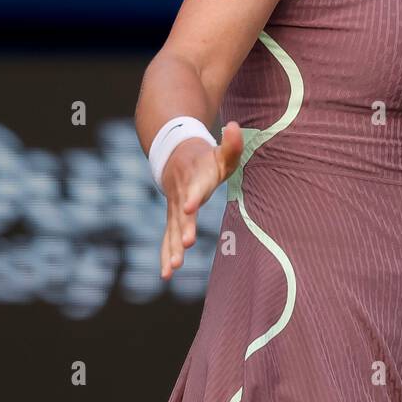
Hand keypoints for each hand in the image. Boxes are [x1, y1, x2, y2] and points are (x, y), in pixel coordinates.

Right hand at [159, 120, 242, 279]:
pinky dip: (166, 255)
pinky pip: (167, 238)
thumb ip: (231, 142)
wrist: (176, 156)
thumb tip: (236, 127)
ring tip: (173, 268)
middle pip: (182, 215)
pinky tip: (166, 274)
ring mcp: (174, 208)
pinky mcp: (173, 218)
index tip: (188, 206)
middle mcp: (182, 195)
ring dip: (173, 249)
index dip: (192, 196)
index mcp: (196, 178)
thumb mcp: (221, 150)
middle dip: (184, 229)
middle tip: (186, 244)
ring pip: (172, 230)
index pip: (194, 188)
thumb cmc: (206, 157)